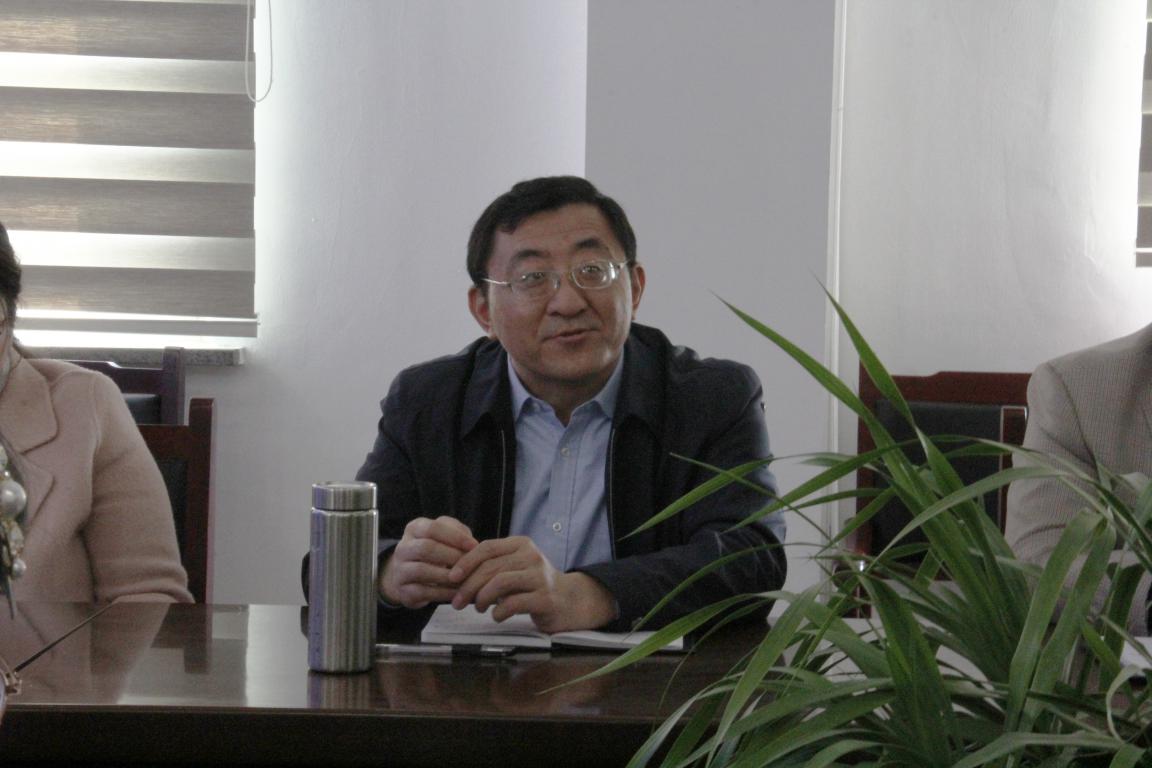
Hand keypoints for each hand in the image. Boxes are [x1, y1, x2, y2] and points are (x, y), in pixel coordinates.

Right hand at [379, 516, 477, 607]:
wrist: (414, 576)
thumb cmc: (437, 551)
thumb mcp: (447, 536)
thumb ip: (459, 533)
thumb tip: (472, 545)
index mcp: (414, 529)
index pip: (433, 528)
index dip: (455, 537)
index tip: (474, 546)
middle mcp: (403, 548)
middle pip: (426, 548)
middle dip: (451, 556)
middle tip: (470, 564)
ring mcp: (400, 570)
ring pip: (422, 570)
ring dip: (447, 576)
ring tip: (464, 579)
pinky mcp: (403, 590)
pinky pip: (423, 592)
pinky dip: (443, 593)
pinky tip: (458, 593)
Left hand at [448, 536, 616, 632]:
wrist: (568, 601)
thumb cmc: (533, 585)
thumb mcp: (513, 568)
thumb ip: (491, 567)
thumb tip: (456, 576)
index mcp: (521, 545)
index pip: (486, 548)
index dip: (466, 562)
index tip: (451, 578)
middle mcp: (531, 556)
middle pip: (491, 567)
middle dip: (469, 586)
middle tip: (458, 601)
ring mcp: (540, 577)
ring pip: (501, 582)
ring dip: (482, 598)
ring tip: (478, 608)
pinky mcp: (545, 598)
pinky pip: (514, 603)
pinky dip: (499, 611)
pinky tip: (496, 616)